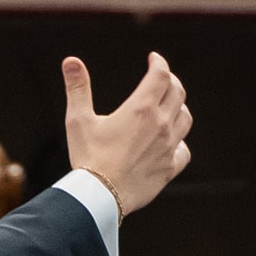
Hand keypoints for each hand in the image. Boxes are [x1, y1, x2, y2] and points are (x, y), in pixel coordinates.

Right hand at [63, 50, 192, 216]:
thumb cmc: (88, 158)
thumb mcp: (78, 121)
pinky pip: (184, 150)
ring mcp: (168, 147)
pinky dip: (180, 142)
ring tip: (169, 105)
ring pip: (185, 118)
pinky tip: (171, 142)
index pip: (160, 75)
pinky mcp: (169, 168)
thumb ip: (78, 88)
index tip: (153, 59)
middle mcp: (160, 124)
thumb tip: (70, 61)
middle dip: (169, 80)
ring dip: (178, 107)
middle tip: (160, 78)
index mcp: (141, 109)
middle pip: (177, 92)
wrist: (100, 197)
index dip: (158, 62)